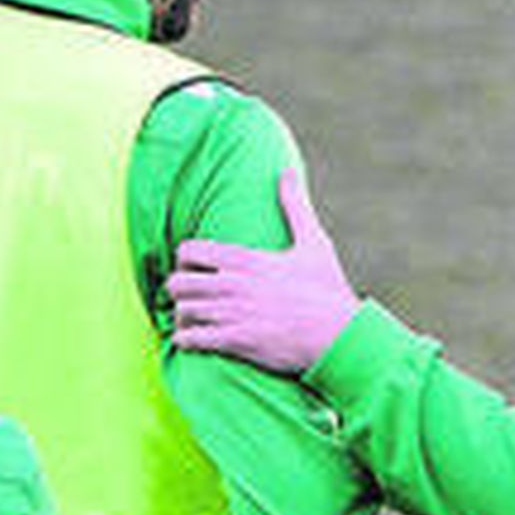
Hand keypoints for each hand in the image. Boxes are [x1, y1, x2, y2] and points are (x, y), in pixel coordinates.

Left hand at [169, 170, 357, 373]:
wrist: (338, 335)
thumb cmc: (326, 290)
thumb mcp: (313, 243)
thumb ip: (294, 206)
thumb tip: (287, 172)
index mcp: (245, 259)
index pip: (188, 251)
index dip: (184, 259)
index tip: (194, 268)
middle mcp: (232, 284)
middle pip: (176, 282)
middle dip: (179, 289)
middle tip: (189, 295)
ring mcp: (232, 314)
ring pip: (181, 311)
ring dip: (182, 316)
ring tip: (190, 319)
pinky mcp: (235, 341)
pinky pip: (190, 339)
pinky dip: (184, 340)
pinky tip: (191, 340)